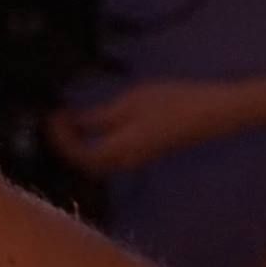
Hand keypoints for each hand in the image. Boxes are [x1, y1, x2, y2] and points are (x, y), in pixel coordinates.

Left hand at [46, 78, 249, 173]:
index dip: (61, 140)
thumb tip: (72, 123)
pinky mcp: (144, 151)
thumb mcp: (133, 102)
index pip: (79, 156)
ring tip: (70, 118)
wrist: (213, 113)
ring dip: (79, 145)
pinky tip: (94, 122)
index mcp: (120, 149)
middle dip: (66, 145)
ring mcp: (136, 158)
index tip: (52, 115)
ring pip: (98, 161)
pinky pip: (109, 155)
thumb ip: (100, 117)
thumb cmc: (175, 102)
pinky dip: (94, 142)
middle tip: (56, 118)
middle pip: (86, 164)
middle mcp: (125, 161)